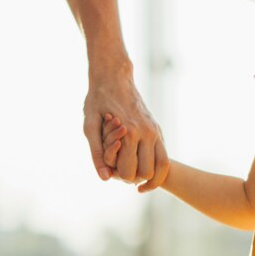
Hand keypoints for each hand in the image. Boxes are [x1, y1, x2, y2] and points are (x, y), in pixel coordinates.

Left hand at [84, 69, 166, 187]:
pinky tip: (141, 168)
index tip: (108, 169)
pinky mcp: (158, 130)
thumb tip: (104, 178)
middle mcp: (147, 133)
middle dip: (132, 177)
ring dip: (148, 176)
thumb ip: (96, 152)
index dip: (117, 176)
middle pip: (146, 173)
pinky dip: (155, 168)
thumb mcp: (90, 125)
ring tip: (132, 173)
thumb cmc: (98, 100)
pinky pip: (164, 157)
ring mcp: (155, 131)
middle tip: (119, 171)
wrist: (115, 77)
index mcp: (129, 133)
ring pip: (162, 167)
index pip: (128, 172)